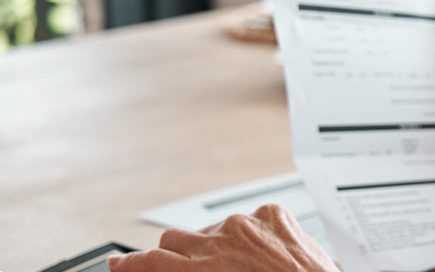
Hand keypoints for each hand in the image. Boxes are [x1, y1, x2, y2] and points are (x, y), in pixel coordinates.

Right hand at [108, 204, 336, 271]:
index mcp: (204, 270)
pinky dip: (250, 235)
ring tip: (238, 267)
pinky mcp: (274, 212)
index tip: (118, 264)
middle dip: (172, 254)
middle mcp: (223, 241)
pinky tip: (263, 255)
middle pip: (173, 239)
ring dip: (214, 246)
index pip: (151, 261)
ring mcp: (249, 223)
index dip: (130, 264)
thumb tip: (164, 269)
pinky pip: (248, 219)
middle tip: (183, 268)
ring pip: (211, 228)